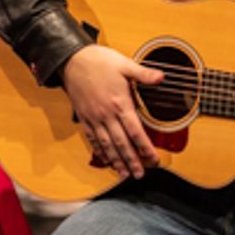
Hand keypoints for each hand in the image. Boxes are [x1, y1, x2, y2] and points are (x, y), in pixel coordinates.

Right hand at [61, 45, 163, 179]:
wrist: (72, 60)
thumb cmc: (99, 61)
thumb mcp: (125, 64)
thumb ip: (144, 74)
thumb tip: (162, 77)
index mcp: (119, 103)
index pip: (135, 132)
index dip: (145, 148)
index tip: (153, 159)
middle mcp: (106, 114)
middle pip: (121, 143)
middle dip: (132, 161)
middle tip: (139, 174)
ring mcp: (94, 118)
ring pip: (106, 145)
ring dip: (116, 161)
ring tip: (124, 174)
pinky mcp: (84, 117)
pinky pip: (92, 139)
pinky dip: (99, 151)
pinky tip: (105, 159)